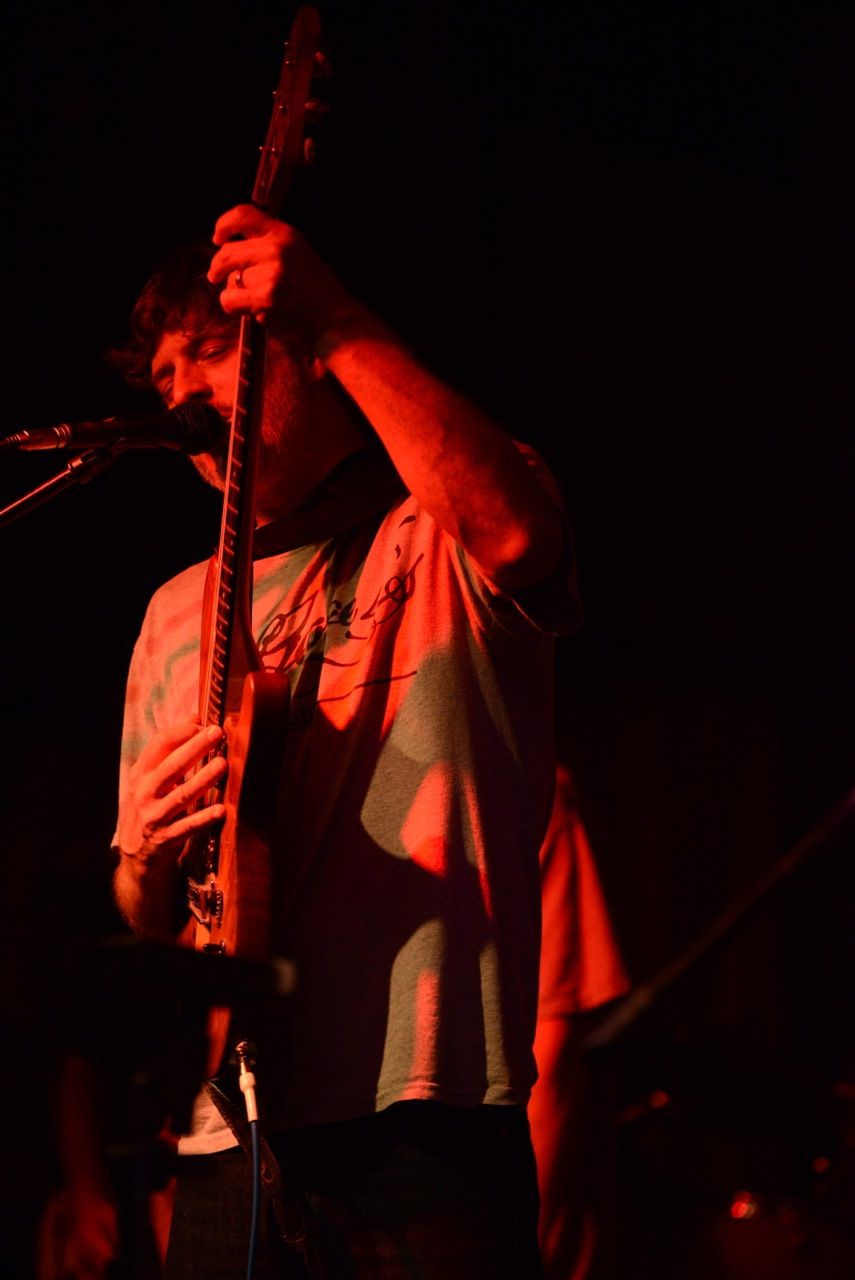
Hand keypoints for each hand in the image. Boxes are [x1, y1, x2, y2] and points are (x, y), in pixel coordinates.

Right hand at [117, 720, 226, 871]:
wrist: (136, 854)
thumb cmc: (151, 806)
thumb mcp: (152, 778)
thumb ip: (171, 750)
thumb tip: (195, 718)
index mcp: (141, 774)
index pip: (159, 746)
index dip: (181, 732)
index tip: (203, 723)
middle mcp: (144, 793)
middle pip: (171, 766)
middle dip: (194, 748)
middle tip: (216, 733)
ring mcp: (154, 817)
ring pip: (181, 795)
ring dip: (203, 780)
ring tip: (222, 765)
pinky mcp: (165, 839)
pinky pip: (187, 827)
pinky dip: (204, 818)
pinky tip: (221, 810)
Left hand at [207, 205, 356, 347]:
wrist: (336, 321)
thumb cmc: (317, 293)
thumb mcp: (299, 255)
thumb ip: (270, 247)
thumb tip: (232, 250)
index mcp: (285, 234)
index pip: (243, 215)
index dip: (224, 225)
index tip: (218, 237)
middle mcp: (277, 250)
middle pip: (227, 252)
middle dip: (218, 267)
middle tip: (216, 276)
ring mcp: (272, 274)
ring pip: (230, 280)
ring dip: (235, 293)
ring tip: (258, 301)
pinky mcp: (267, 298)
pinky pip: (230, 300)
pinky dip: (234, 308)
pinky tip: (252, 311)